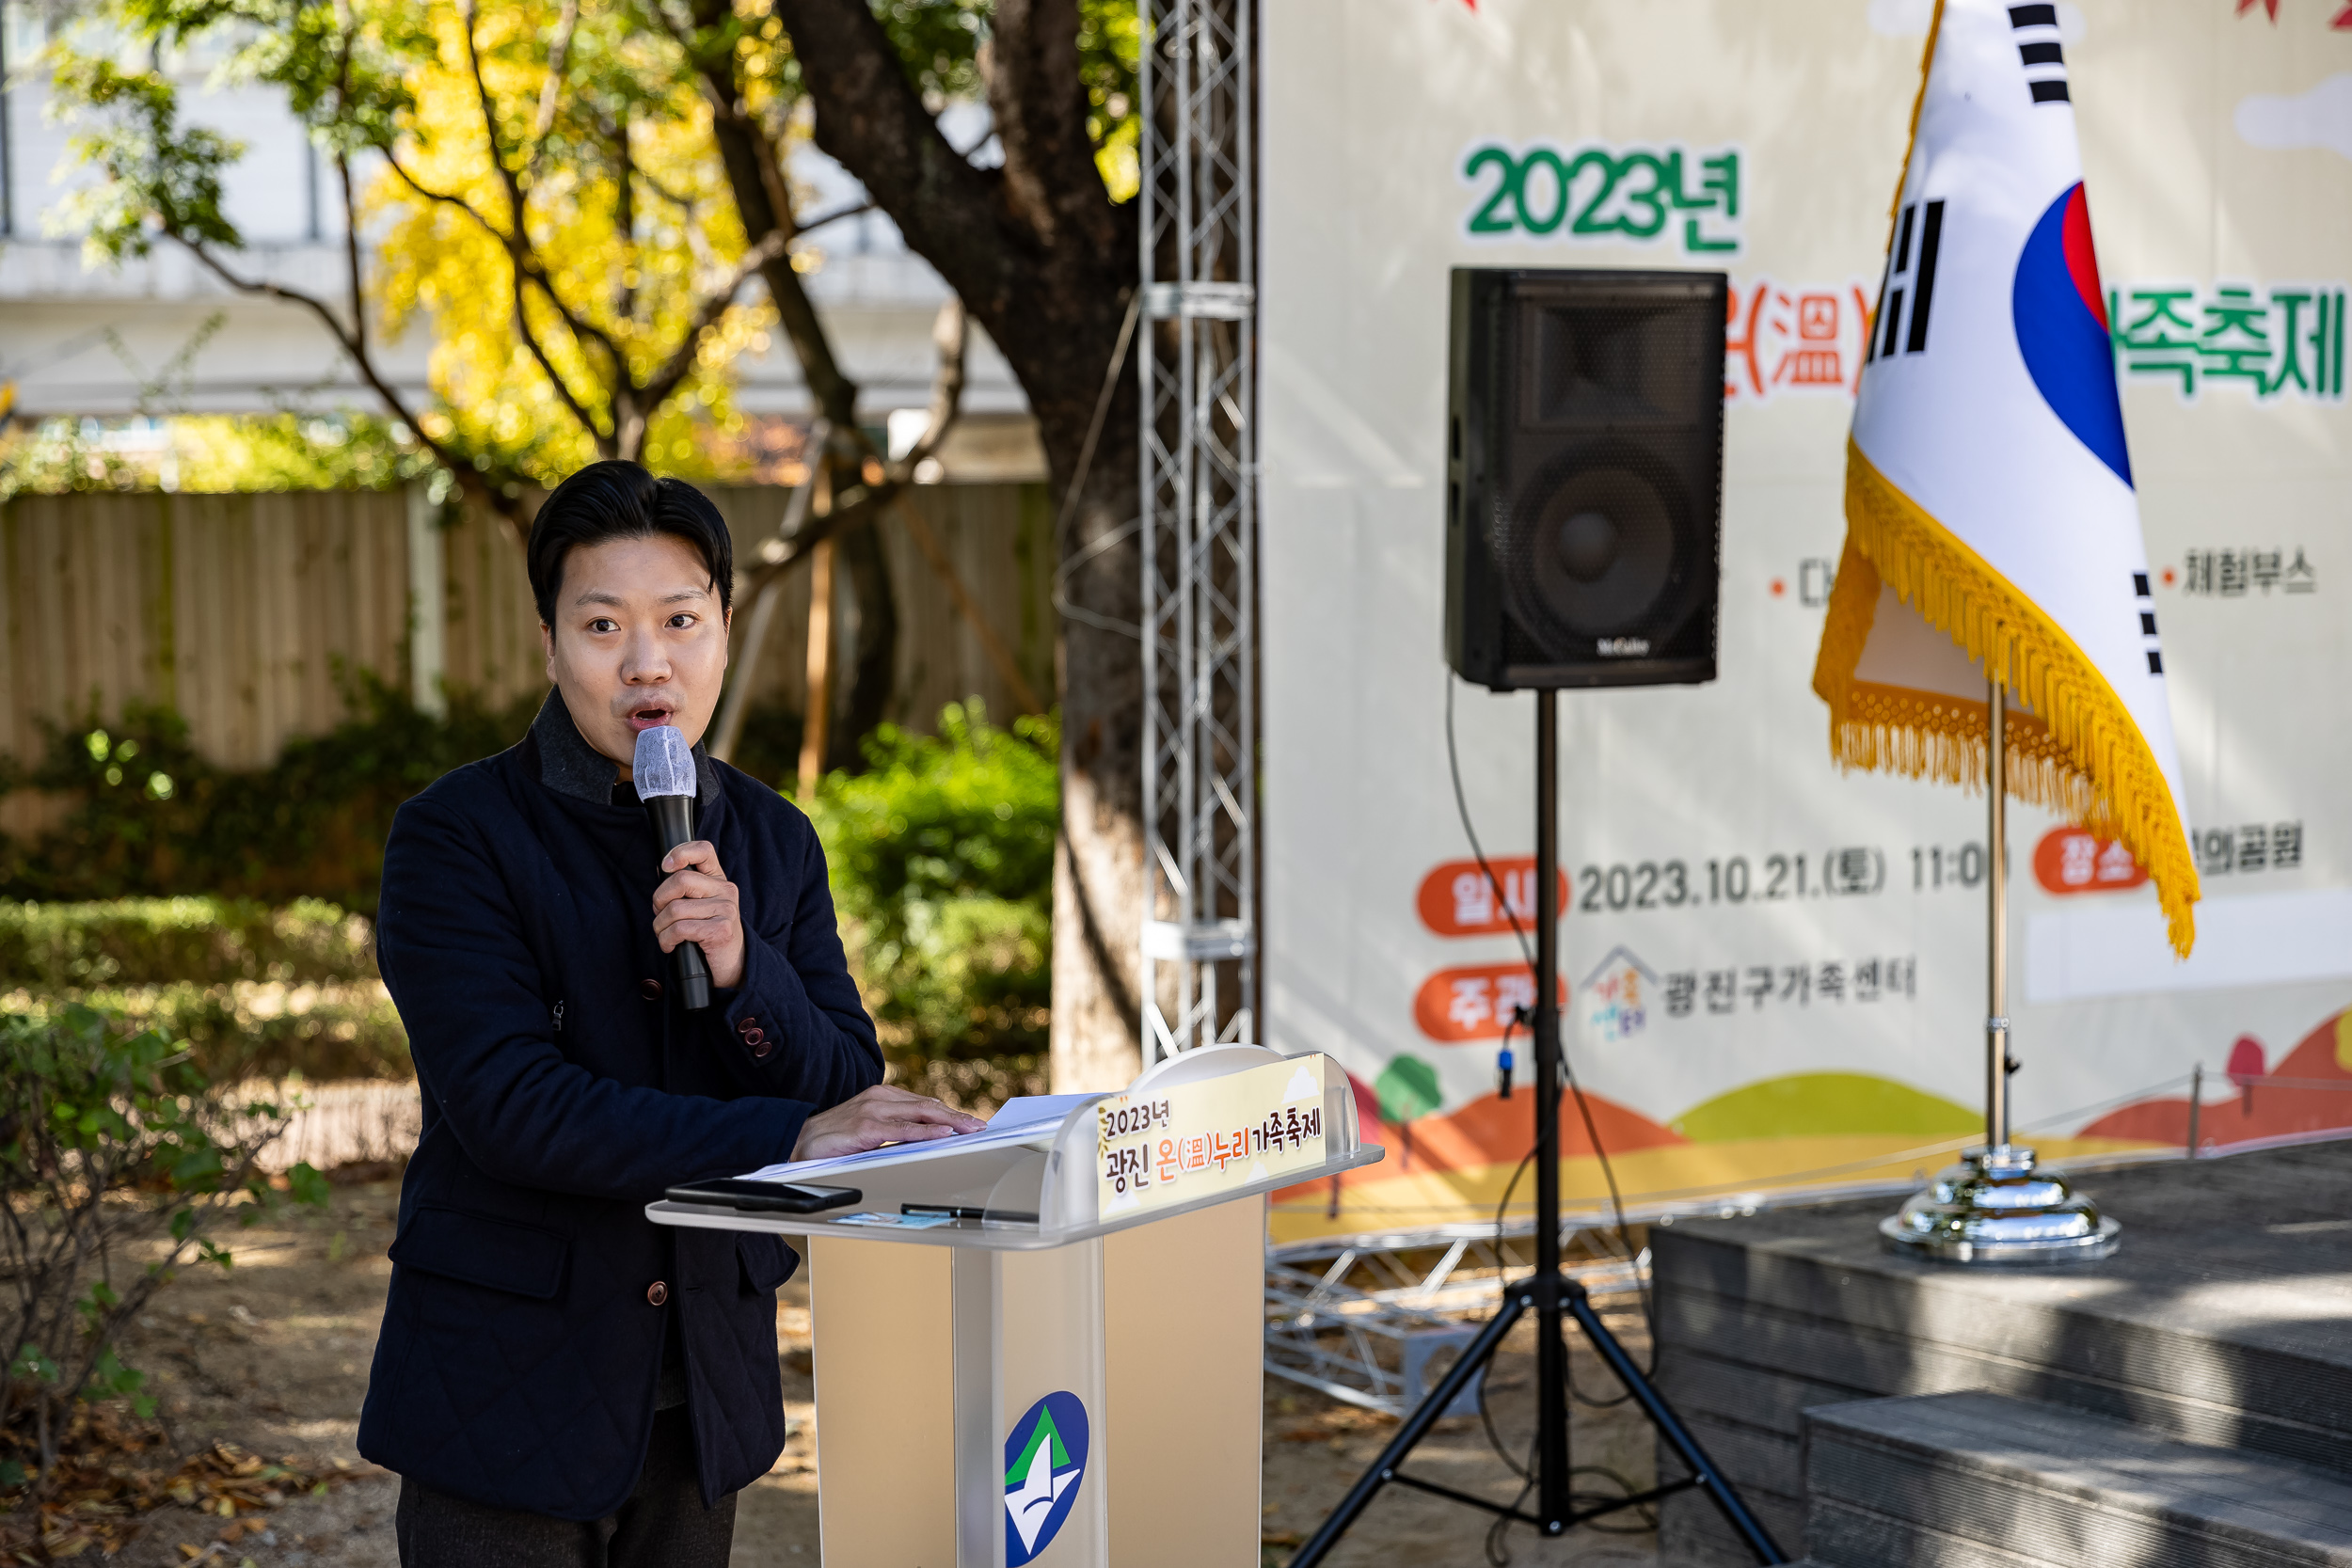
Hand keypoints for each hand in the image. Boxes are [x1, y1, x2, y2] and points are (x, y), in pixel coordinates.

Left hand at [652, 840, 745, 989]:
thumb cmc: (708, 934)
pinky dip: (666, 940)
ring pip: (674, 909)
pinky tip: (671, 946)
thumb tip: (662, 870)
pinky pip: (680, 929)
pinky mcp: (720, 931)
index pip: (703, 850)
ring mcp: (726, 910)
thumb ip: (685, 888)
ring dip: (660, 926)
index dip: (680, 852)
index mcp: (718, 880)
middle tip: (660, 914)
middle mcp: (725, 891)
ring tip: (665, 935)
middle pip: (680, 880)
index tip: (666, 866)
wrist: (733, 964)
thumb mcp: (700, 905)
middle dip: (659, 900)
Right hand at [791, 1085, 985, 1161]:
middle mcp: (880, 1098)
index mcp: (883, 1096)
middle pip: (928, 1105)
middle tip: (979, 1126)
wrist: (798, 1141)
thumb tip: (928, 1137)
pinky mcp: (866, 1127)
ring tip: (970, 1129)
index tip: (971, 1121)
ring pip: (920, 1113)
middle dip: (957, 1116)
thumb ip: (895, 1127)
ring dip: (950, 1121)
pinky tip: (943, 1134)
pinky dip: (926, 1131)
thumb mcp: (871, 1128)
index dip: (950, 1112)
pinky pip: (903, 1130)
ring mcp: (873, 1110)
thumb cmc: (835, 1137)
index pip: (924, 1103)